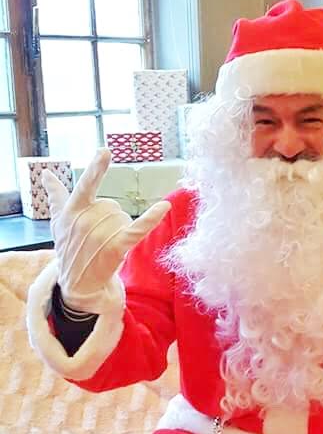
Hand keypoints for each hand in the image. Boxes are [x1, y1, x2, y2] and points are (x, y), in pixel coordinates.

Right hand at [43, 149, 170, 313]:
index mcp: (72, 210)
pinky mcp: (117, 248)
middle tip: (99, 237)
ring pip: (124, 218)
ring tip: (106, 244)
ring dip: (121, 229)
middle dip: (110, 219)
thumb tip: (46, 173)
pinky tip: (165, 206)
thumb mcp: (58, 221)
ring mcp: (101, 235)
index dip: (96, 168)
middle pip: (113, 205)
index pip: (85, 186)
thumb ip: (55, 196)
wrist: (78, 282)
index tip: (106, 151)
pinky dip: (153, 217)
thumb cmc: (70, 248)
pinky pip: (138, 228)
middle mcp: (85, 221)